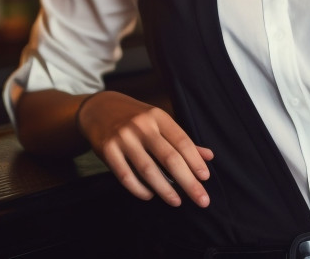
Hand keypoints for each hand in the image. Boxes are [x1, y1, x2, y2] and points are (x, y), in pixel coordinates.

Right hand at [76, 90, 214, 207]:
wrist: (100, 108)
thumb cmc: (137, 118)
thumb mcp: (160, 121)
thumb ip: (182, 140)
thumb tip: (209, 156)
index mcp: (159, 117)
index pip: (182, 141)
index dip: (195, 161)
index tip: (205, 178)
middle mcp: (142, 125)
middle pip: (169, 158)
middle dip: (188, 181)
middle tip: (201, 199)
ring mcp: (123, 138)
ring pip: (148, 169)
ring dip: (165, 189)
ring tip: (177, 201)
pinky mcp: (107, 150)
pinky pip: (125, 175)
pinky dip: (139, 189)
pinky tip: (150, 195)